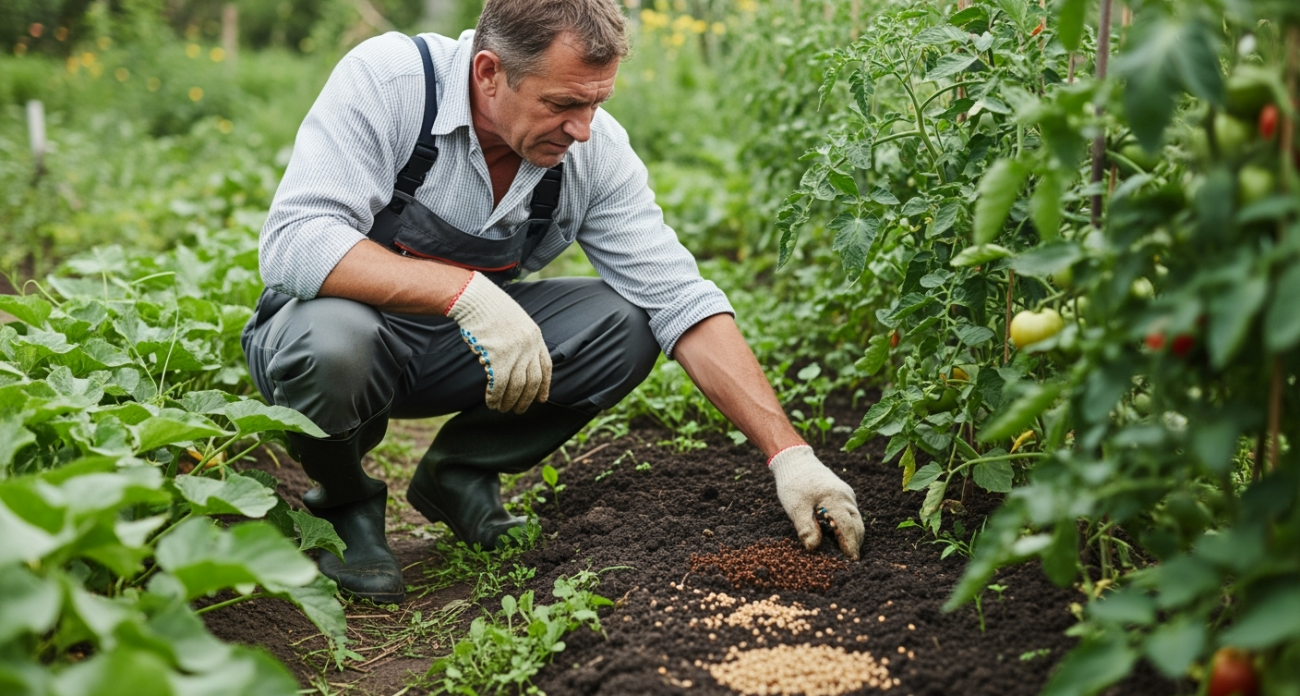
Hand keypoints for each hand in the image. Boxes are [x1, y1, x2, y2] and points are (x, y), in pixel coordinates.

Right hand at [445, 272, 551, 412]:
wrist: (475, 299)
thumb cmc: (491, 310)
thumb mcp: (516, 323)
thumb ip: (523, 342)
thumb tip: (522, 366)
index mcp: (536, 336)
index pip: (546, 367)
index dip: (544, 386)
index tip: (541, 399)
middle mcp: (529, 345)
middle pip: (532, 380)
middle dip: (526, 399)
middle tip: (518, 410)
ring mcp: (515, 350)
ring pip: (516, 386)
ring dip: (509, 401)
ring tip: (502, 409)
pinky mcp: (498, 356)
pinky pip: (499, 384)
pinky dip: (495, 396)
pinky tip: (491, 402)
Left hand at [769, 445, 863, 559]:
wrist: (796, 461)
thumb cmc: (794, 484)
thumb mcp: (795, 507)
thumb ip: (805, 527)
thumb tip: (813, 548)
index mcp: (835, 499)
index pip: (848, 527)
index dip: (850, 545)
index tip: (851, 560)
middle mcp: (846, 497)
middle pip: (857, 524)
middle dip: (855, 543)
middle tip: (850, 560)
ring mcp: (847, 495)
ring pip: (856, 519)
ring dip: (853, 535)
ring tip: (846, 551)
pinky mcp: (844, 494)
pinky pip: (851, 513)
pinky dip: (848, 525)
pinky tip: (839, 535)